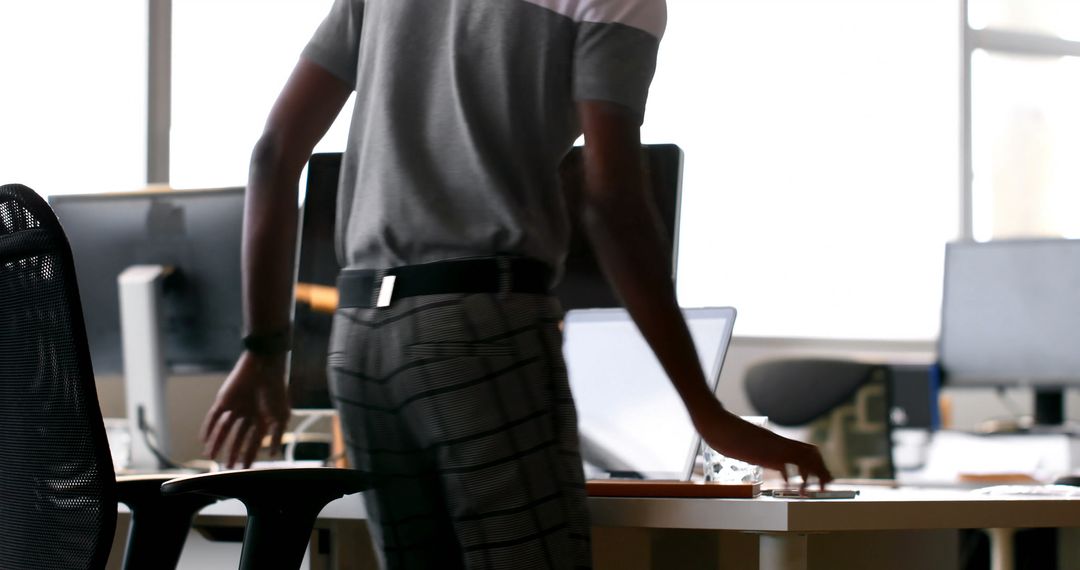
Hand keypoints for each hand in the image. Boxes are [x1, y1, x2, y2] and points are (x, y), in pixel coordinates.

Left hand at [201, 351, 290, 468]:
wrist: (264, 367)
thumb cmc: (276, 391)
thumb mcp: (281, 417)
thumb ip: (277, 436)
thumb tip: (273, 455)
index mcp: (262, 419)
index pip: (254, 441)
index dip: (249, 454)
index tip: (245, 468)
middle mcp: (248, 414)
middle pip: (238, 437)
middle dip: (233, 452)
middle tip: (228, 466)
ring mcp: (235, 407)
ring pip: (223, 429)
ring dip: (217, 442)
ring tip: (211, 456)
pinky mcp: (223, 400)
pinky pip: (214, 417)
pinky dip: (208, 428)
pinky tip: (205, 439)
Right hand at [691, 401, 832, 490]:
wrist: (718, 424)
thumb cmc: (730, 434)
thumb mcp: (752, 446)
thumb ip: (764, 454)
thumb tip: (771, 464)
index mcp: (779, 442)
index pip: (808, 450)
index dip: (819, 463)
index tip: (823, 476)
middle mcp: (780, 444)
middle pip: (812, 453)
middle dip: (822, 470)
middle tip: (826, 485)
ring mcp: (773, 448)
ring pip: (803, 458)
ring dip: (812, 474)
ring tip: (814, 490)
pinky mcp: (764, 453)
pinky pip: (785, 464)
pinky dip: (792, 476)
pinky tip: (792, 486)